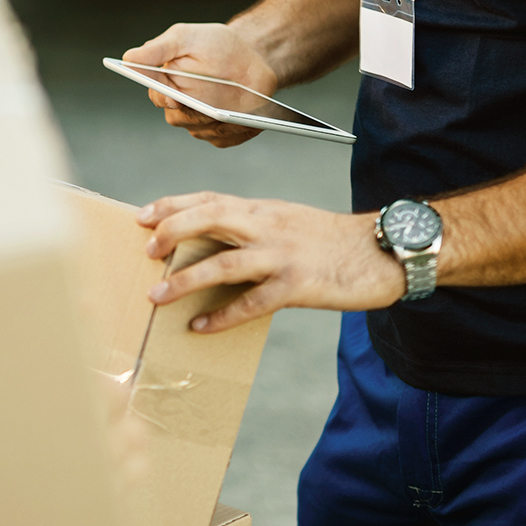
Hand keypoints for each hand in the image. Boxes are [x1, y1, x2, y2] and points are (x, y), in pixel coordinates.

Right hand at [124, 23, 277, 146]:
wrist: (251, 55)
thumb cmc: (215, 44)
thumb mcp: (186, 37)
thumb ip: (158, 49)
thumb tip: (128, 58)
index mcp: (164, 82)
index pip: (157, 95)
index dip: (164, 98)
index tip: (173, 97)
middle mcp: (178, 105)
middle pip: (177, 118)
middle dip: (193, 113)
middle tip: (209, 108)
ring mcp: (199, 120)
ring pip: (200, 131)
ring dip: (216, 121)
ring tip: (233, 113)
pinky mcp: (221, 132)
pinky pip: (224, 139)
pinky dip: (234, 131)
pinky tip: (246, 120)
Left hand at [138, 192, 406, 332]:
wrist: (383, 250)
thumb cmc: (331, 240)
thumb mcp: (287, 221)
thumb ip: (252, 227)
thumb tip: (213, 241)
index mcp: (262, 209)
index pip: (209, 199)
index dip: (172, 205)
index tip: (143, 216)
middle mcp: (267, 226)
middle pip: (209, 218)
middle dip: (172, 231)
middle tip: (146, 250)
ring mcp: (282, 255)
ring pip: (224, 263)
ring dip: (186, 279)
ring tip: (157, 295)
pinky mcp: (298, 286)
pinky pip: (253, 302)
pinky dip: (223, 315)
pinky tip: (200, 326)